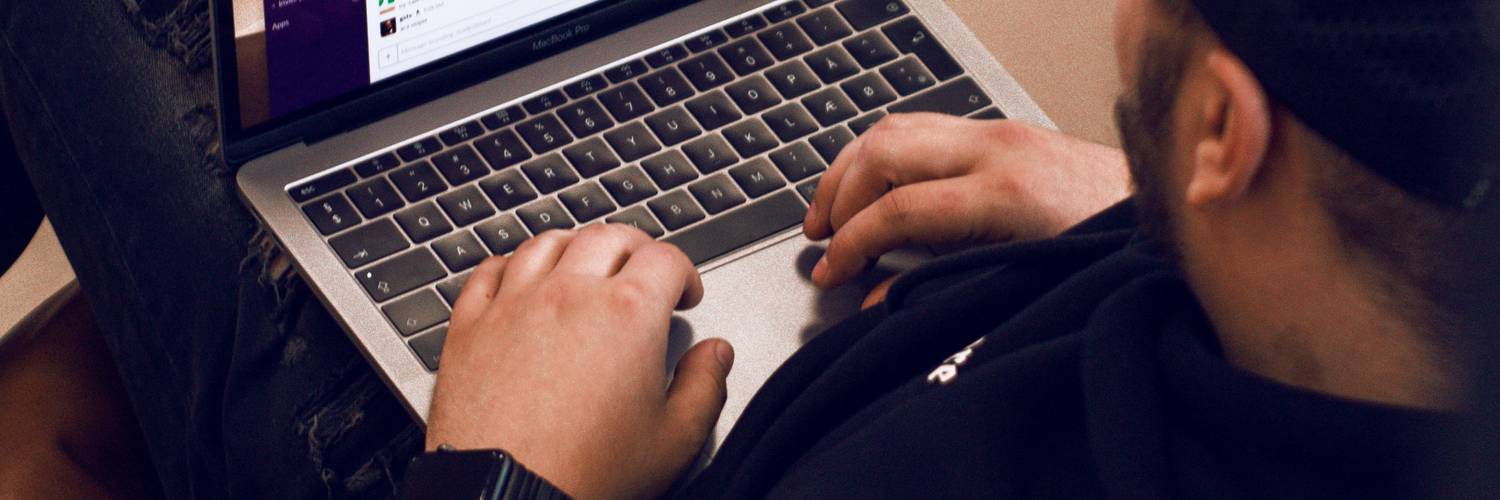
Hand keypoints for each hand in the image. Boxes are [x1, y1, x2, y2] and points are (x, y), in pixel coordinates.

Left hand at [426, 225, 733, 498]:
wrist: (507, 498)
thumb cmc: (586, 474)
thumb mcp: (674, 440)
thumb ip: (706, 387)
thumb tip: (716, 355)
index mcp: (628, 313)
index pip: (666, 258)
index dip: (685, 272)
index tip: (686, 294)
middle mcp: (569, 294)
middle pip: (607, 237)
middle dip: (635, 248)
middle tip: (645, 270)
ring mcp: (514, 304)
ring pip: (548, 243)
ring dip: (575, 246)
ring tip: (586, 265)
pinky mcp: (471, 325)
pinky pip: (489, 270)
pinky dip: (512, 264)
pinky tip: (521, 278)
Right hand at [804, 114, 1130, 287]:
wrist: (1170, 216)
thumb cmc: (1113, 254)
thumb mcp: (1026, 286)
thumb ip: (946, 292)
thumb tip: (878, 301)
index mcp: (1006, 192)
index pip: (899, 208)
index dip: (852, 242)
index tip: (830, 269)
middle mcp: (998, 149)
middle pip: (885, 152)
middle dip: (839, 196)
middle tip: (822, 239)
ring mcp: (1000, 132)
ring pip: (898, 127)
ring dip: (853, 168)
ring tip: (832, 210)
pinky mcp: (1005, 132)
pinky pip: (923, 126)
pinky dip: (884, 154)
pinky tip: (874, 183)